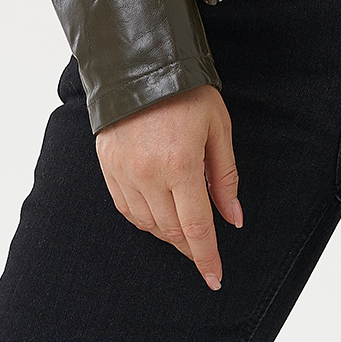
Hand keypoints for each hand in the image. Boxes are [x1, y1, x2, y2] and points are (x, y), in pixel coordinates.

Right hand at [95, 84, 241, 289]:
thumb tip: (232, 218)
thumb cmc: (186, 91)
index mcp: (181, 164)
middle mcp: (148, 174)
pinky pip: (125, 208)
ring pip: (147, 224)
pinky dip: (143, 220)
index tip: (214, 278)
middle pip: (171, 230)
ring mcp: (124, 171)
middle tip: (202, 253)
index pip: (196, 227)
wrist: (139, 63)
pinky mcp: (107, 166)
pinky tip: (156, 216)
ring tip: (183, 232)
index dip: (206, 256)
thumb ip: (225, 177)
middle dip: (189, 247)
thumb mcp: (218, 127)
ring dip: (167, 234)